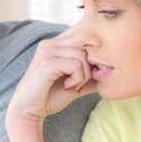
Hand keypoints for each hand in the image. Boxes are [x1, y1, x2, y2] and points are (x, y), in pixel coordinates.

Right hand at [5, 27, 96, 141]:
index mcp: (56, 44)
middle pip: (86, 41)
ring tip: (74, 84)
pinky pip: (76, 64)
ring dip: (85, 74)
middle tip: (85, 79)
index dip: (93, 45)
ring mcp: (48, 50)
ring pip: (83, 54)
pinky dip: (78, 78)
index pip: (82, 30)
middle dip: (92, 62)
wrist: (28, 111)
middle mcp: (51, 43)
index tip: (94, 68)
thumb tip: (112, 73)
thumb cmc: (50, 97)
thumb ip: (91, 76)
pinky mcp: (47, 62)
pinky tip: (68, 86)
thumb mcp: (76, 84)